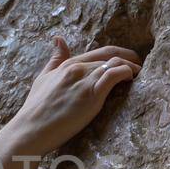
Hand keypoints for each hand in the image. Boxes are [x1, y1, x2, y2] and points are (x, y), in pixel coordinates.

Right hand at [5, 36, 141, 154]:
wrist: (30, 130)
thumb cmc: (35, 109)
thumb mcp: (43, 78)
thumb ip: (55, 60)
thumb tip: (58, 39)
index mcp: (68, 64)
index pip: (100, 52)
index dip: (118, 54)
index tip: (128, 60)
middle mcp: (77, 68)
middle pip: (110, 55)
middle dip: (129, 58)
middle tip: (139, 66)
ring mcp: (84, 80)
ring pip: (115, 63)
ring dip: (131, 66)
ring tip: (139, 75)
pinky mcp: (91, 95)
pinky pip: (114, 75)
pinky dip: (126, 73)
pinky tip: (131, 79)